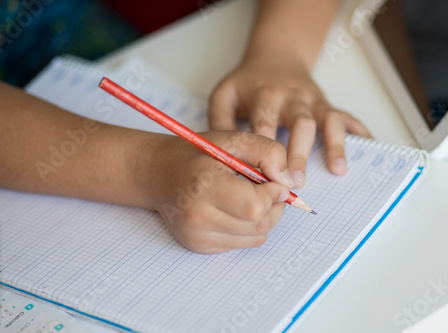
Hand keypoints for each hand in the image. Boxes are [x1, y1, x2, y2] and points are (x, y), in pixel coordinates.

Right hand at [136, 131, 292, 253]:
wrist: (157, 174)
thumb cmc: (196, 154)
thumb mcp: (232, 139)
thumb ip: (267, 152)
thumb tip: (289, 182)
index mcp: (204, 185)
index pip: (256, 205)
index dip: (273, 193)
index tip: (270, 179)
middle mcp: (198, 217)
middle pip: (260, 224)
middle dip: (273, 205)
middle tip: (265, 188)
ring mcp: (197, 236)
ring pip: (256, 237)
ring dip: (263, 217)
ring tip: (249, 197)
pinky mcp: (199, 247)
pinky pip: (242, 243)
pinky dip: (248, 228)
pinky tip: (233, 209)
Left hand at [209, 55, 371, 186]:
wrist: (275, 56)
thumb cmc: (248, 82)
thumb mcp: (225, 94)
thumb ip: (220, 123)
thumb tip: (222, 156)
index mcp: (264, 95)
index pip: (264, 122)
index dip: (265, 149)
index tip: (264, 176)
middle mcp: (292, 97)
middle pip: (300, 123)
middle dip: (299, 152)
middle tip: (297, 181)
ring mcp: (313, 100)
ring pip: (327, 119)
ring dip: (334, 144)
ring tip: (337, 170)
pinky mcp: (326, 104)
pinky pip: (347, 117)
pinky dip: (360, 131)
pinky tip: (368, 148)